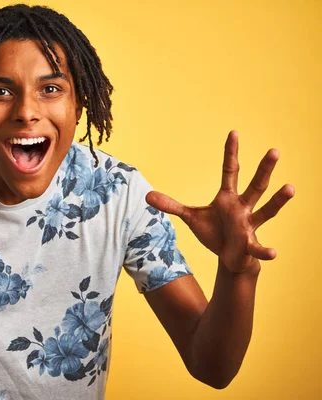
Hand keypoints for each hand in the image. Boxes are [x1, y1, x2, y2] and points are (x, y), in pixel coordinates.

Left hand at [145, 130, 293, 274]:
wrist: (229, 256)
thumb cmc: (214, 232)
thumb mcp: (191, 217)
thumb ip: (171, 205)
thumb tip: (147, 195)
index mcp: (228, 198)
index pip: (230, 171)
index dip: (231, 152)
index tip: (234, 132)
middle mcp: (243, 208)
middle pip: (255, 185)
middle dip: (264, 169)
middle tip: (274, 150)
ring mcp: (249, 225)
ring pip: (267, 210)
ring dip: (278, 201)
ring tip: (290, 188)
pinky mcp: (250, 245)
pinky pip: (258, 247)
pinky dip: (265, 251)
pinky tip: (273, 253)